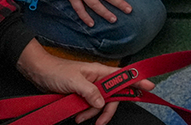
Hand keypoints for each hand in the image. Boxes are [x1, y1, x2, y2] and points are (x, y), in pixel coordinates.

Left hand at [16, 40, 155, 124]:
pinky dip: (86, 113)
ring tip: (79, 117)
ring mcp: (91, 88)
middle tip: (101, 122)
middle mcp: (99, 79)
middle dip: (107, 109)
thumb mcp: (74, 81)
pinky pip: (91, 107)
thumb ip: (90, 92)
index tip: (149, 87)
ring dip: (93, 113)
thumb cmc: (57, 72)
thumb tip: (102, 103)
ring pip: (101, 104)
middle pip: (113, 96)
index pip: (123, 76)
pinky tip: (78, 116)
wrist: (40, 74)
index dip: (137, 81)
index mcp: (100, 71)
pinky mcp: (83, 95)